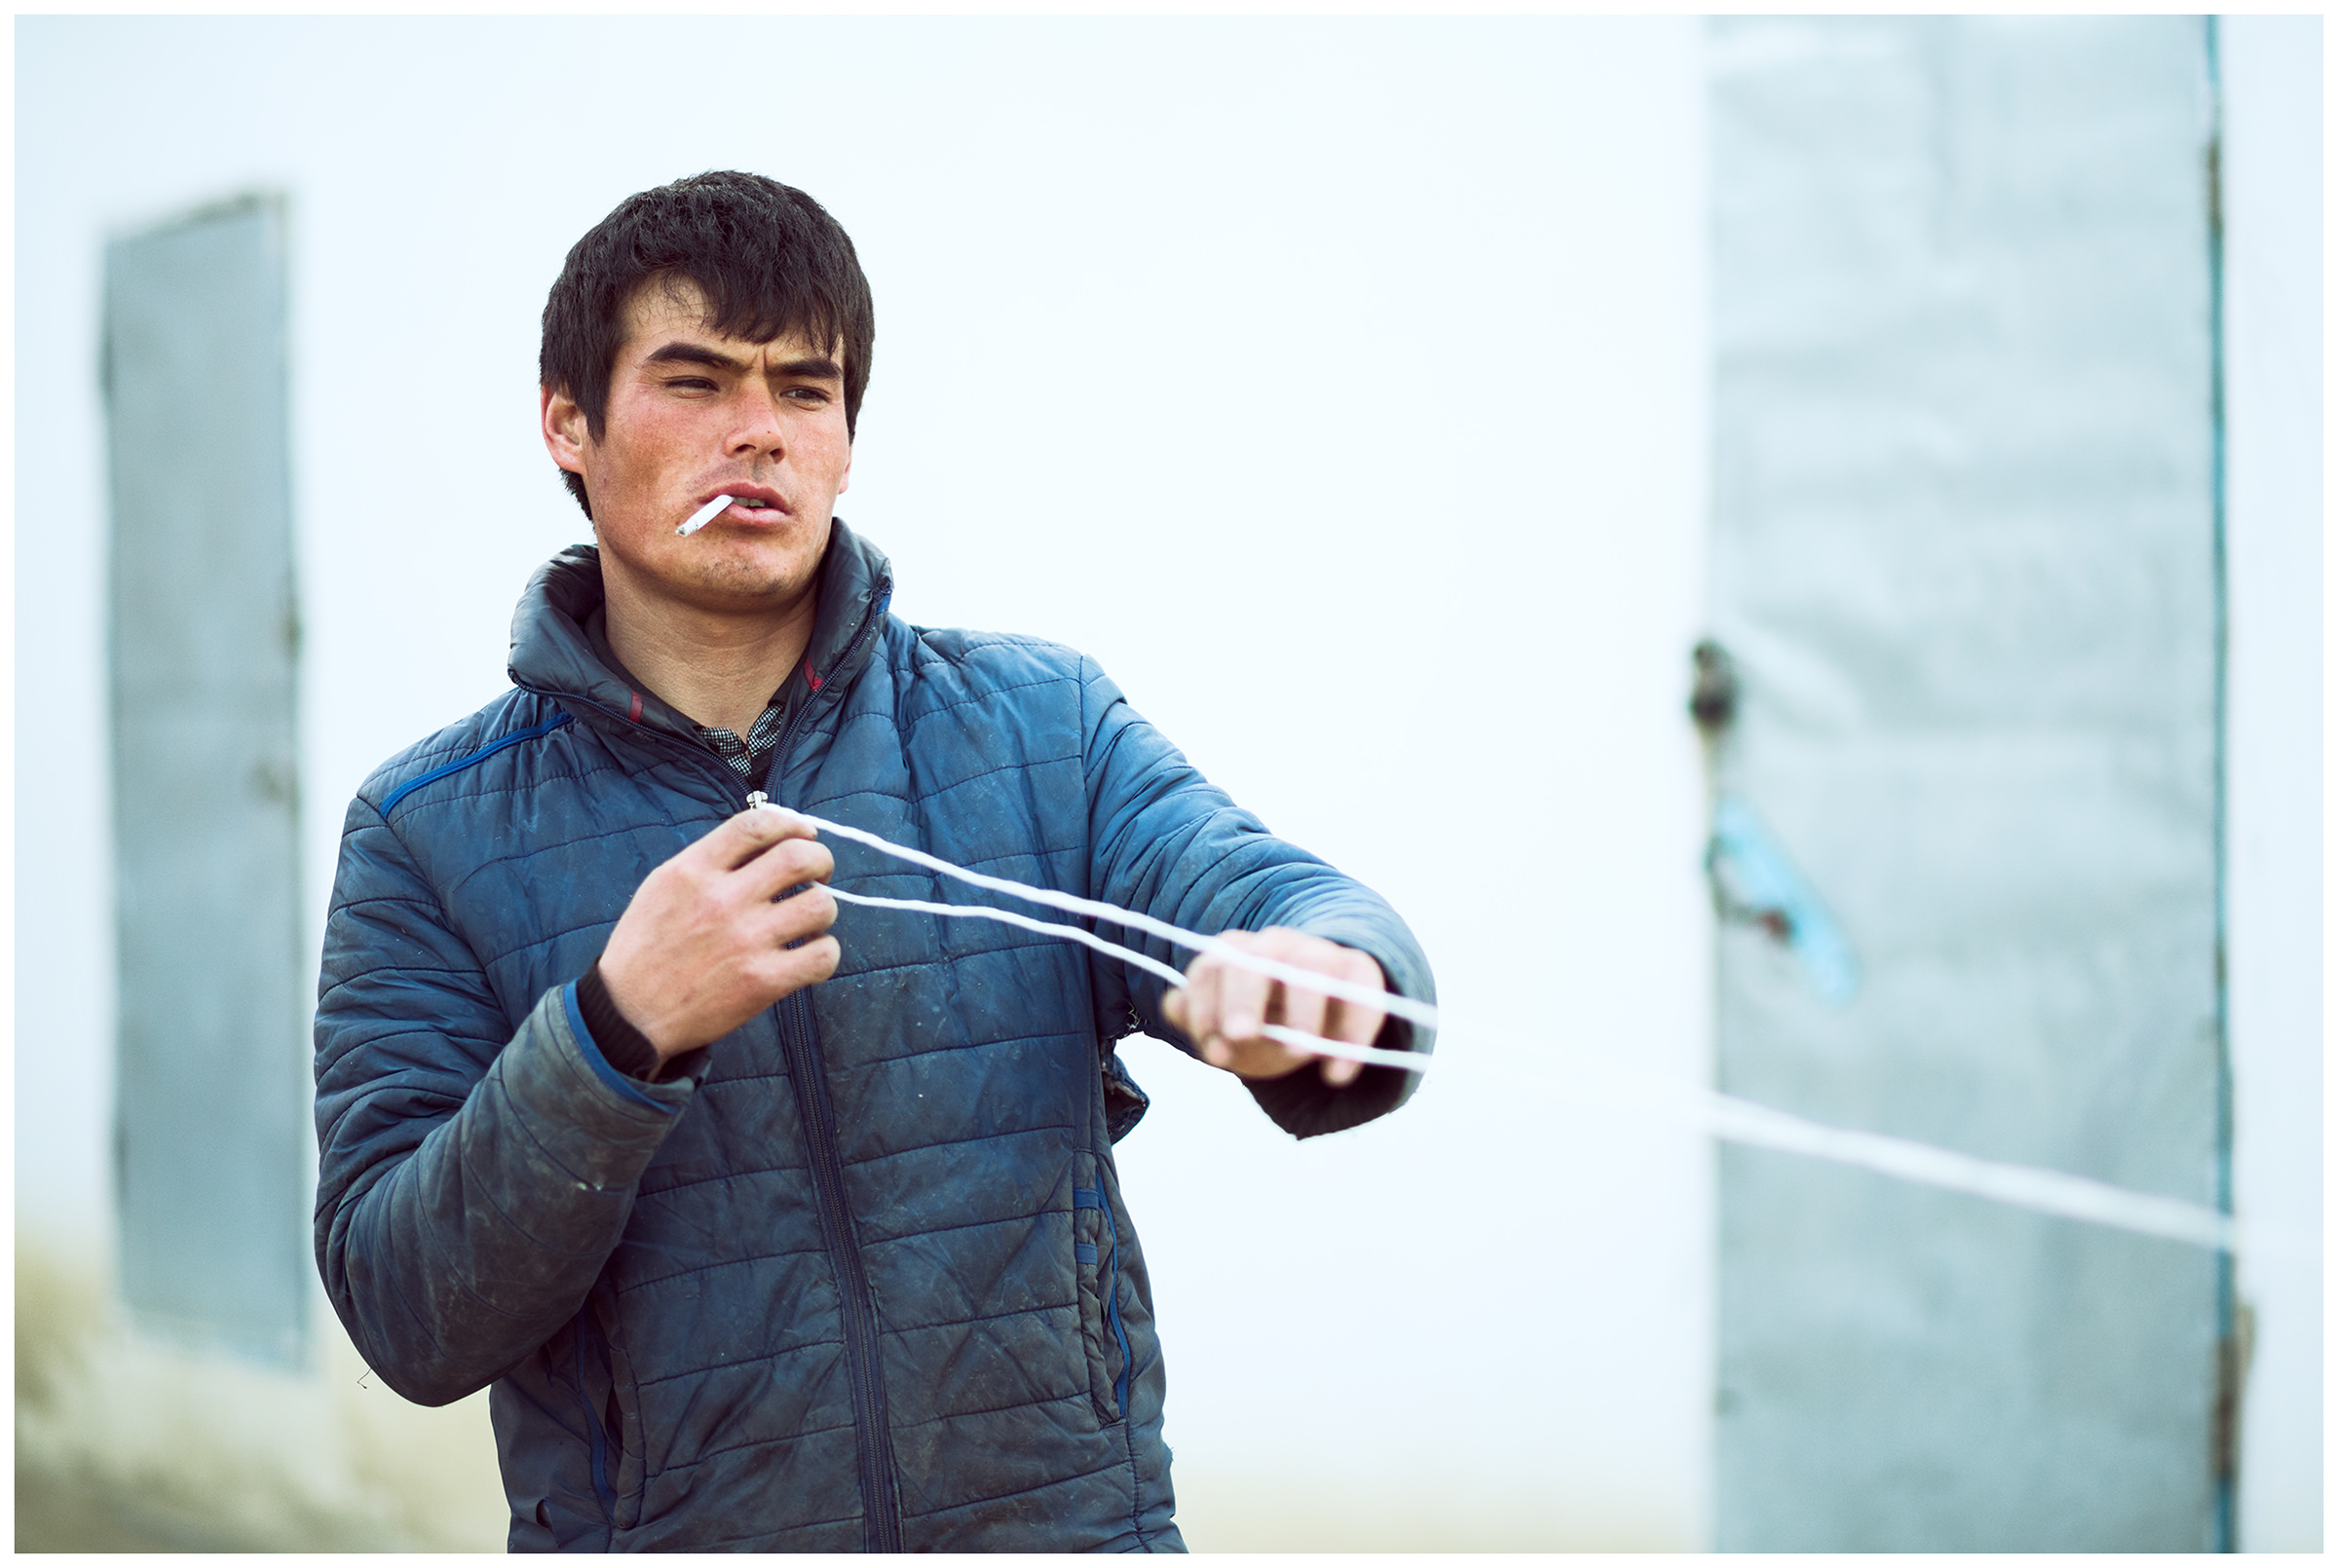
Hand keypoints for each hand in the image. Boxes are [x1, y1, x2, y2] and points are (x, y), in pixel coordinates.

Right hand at [598, 805, 839, 1060]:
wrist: (630, 1015)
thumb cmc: (646, 949)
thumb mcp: (662, 887)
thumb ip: (709, 860)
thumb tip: (765, 841)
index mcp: (693, 870)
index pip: (757, 824)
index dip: (792, 823)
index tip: (804, 834)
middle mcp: (722, 899)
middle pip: (800, 857)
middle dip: (821, 861)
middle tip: (818, 876)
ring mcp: (746, 941)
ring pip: (821, 905)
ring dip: (823, 909)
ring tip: (809, 920)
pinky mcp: (763, 982)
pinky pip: (823, 955)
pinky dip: (825, 952)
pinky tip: (808, 954)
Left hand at [1161, 928, 1387, 1087]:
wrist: (1320, 1013)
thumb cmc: (1263, 1022)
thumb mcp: (1228, 1030)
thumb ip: (1198, 1020)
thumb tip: (1174, 1005)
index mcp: (1235, 955)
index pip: (1211, 969)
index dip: (1206, 1007)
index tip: (1213, 1050)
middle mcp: (1274, 946)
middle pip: (1255, 962)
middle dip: (1244, 998)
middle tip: (1239, 1035)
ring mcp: (1318, 954)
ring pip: (1310, 969)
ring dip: (1303, 1010)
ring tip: (1300, 1054)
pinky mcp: (1359, 972)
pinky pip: (1361, 994)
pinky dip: (1353, 1034)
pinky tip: (1336, 1074)